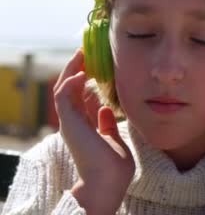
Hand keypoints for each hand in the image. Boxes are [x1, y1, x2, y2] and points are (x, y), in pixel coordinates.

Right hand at [53, 49, 134, 213]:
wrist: (108, 181)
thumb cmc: (113, 165)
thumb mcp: (112, 138)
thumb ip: (106, 124)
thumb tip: (106, 108)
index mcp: (84, 124)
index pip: (79, 96)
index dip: (82, 79)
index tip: (91, 64)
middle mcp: (74, 122)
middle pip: (69, 89)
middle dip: (75, 69)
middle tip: (83, 52)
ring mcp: (70, 122)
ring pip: (63, 89)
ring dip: (70, 70)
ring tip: (80, 55)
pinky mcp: (70, 123)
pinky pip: (64, 98)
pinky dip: (71, 84)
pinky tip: (82, 73)